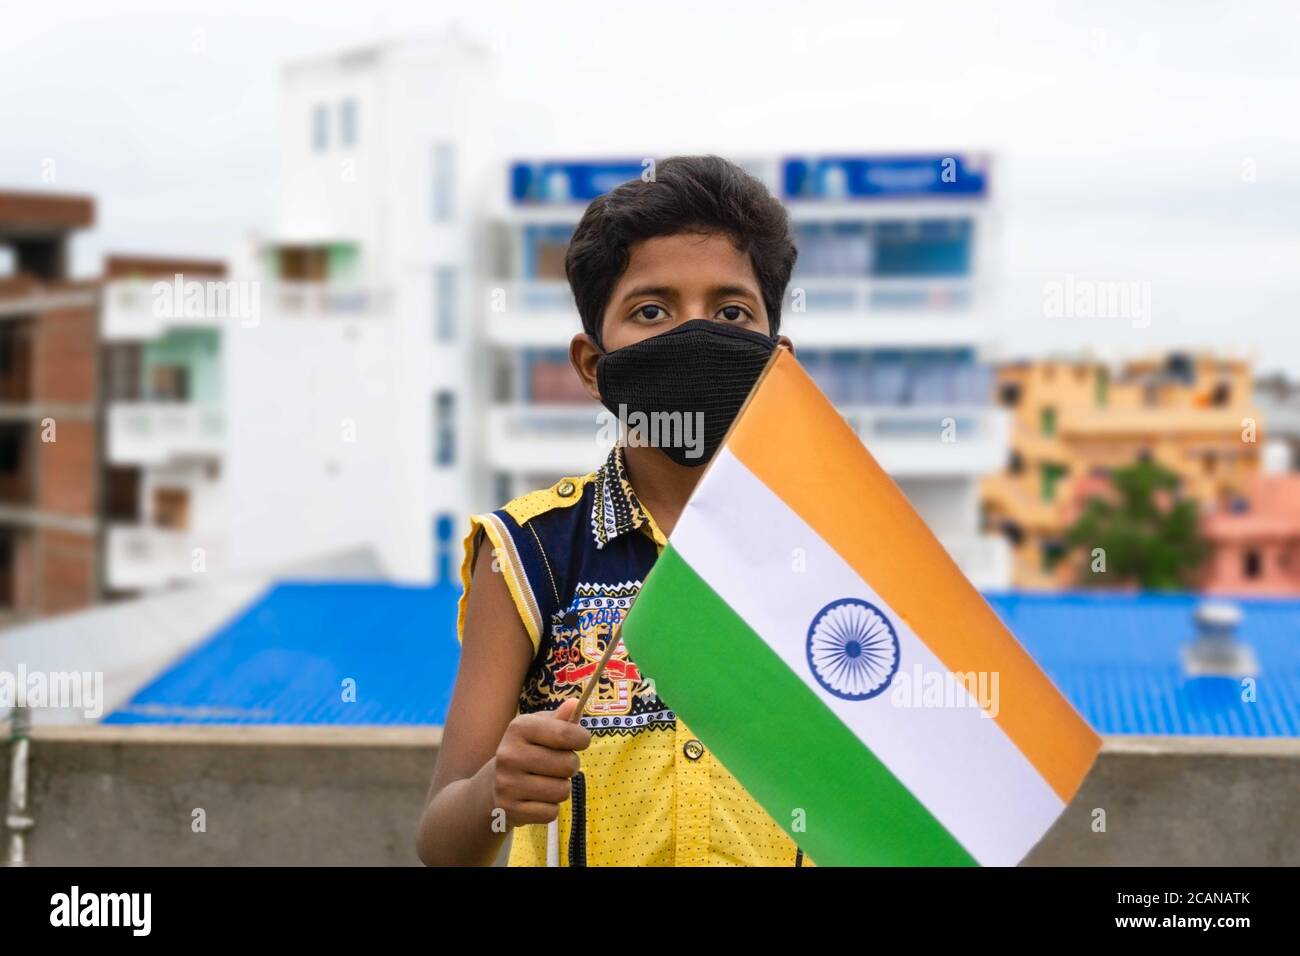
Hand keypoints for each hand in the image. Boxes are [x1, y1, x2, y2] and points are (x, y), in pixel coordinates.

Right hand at [490, 698, 590, 826]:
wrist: (492, 787)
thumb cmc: (526, 751)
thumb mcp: (539, 729)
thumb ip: (560, 719)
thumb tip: (576, 704)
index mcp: (518, 728)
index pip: (565, 733)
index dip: (582, 739)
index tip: (581, 741)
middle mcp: (509, 754)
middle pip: (568, 764)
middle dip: (571, 766)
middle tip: (558, 766)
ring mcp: (507, 784)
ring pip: (562, 791)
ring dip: (561, 788)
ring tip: (547, 782)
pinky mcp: (510, 810)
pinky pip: (551, 812)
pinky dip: (550, 807)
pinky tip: (536, 799)